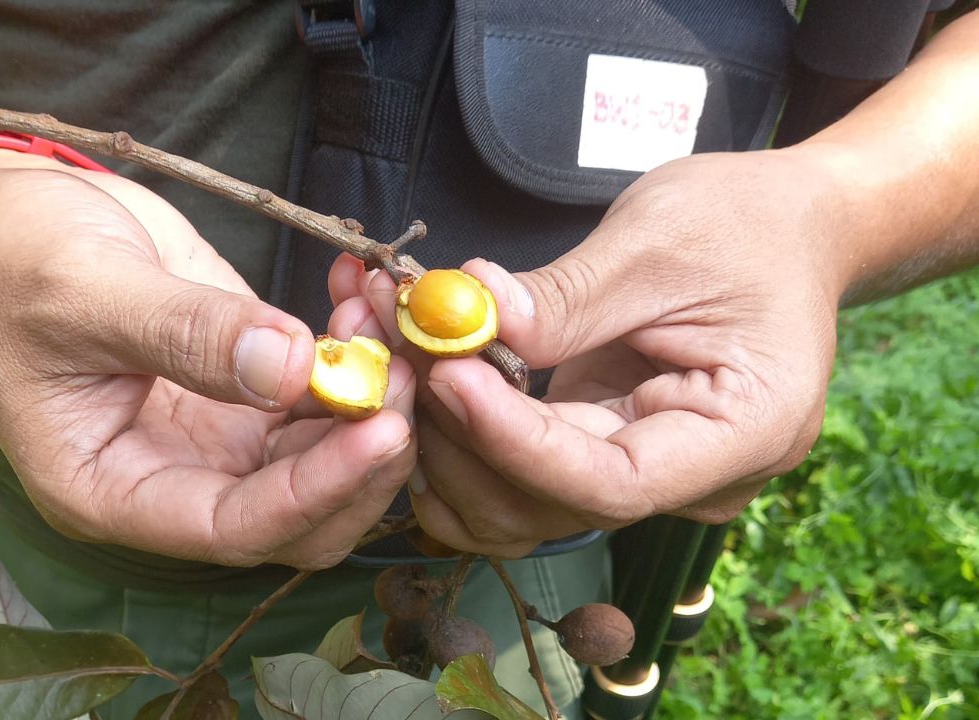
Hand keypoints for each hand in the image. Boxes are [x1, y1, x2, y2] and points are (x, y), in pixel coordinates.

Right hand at [0, 148, 414, 568]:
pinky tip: (358, 292)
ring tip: (384, 307)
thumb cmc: (8, 257)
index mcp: (111, 489)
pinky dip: (356, 351)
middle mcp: (173, 478)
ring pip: (326, 453)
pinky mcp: (246, 386)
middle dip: (364, 450)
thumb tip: (290, 368)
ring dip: (374, 392)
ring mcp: (216, 434)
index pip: (233, 527)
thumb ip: (186, 334)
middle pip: (301, 511)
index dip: (316, 489)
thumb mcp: (84, 289)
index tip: (382, 428)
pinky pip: (324, 392)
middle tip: (407, 366)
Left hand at [330, 148, 849, 554]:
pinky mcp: (594, 450)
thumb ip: (567, 298)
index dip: (516, 442)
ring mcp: (638, 470)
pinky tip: (417, 372)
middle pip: (551, 503)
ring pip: (516, 503)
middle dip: (461, 433)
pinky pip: (513, 472)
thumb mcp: (659, 243)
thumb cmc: (746, 224)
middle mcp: (690, 480)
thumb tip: (467, 319)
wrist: (784, 228)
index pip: (610, 483)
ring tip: (396, 347)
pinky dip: (455, 433)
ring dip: (443, 438)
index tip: (448, 375)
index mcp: (741, 435)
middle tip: (397, 344)